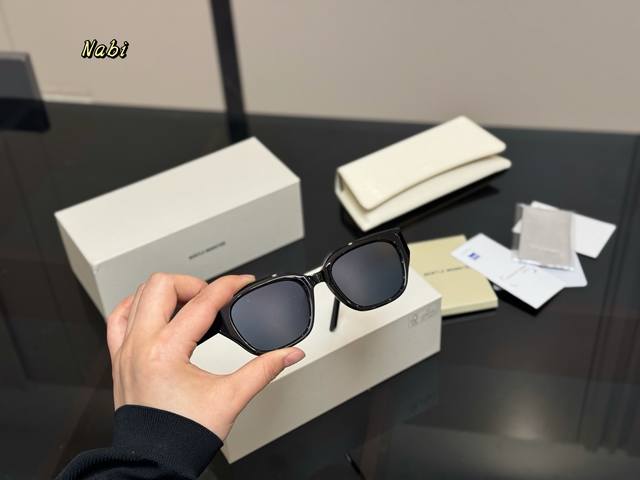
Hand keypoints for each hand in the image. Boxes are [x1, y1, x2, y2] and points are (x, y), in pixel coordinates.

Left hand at [106, 273, 305, 438]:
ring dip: (166, 291)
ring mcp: (125, 350)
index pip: (202, 302)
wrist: (156, 463)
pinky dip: (137, 305)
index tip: (242, 282)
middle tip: (213, 296)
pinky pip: (119, 317)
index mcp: (167, 351)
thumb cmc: (183, 436)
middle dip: (193, 283)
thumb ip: (264, 370)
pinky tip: (155, 311)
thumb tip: (289, 354)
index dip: (229, 286)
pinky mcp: (119, 359)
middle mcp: (141, 345)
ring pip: (138, 294)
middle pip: (163, 284)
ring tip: (188, 302)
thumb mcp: (231, 398)